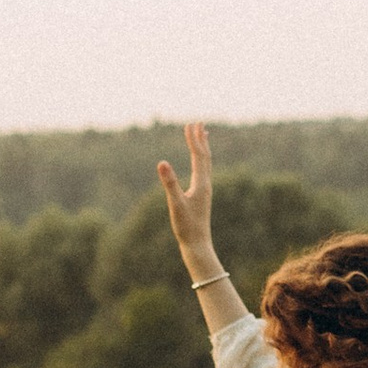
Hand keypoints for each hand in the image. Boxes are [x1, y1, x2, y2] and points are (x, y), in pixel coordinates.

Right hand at [157, 122, 219, 284]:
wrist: (198, 244)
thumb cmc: (187, 226)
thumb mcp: (175, 204)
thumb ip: (169, 183)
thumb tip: (162, 163)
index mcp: (201, 183)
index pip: (198, 156)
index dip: (194, 140)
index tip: (190, 124)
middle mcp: (205, 184)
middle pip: (205, 156)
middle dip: (200, 139)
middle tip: (197, 123)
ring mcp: (204, 190)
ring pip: (205, 164)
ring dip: (202, 148)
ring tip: (202, 137)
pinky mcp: (201, 196)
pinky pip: (202, 173)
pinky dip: (200, 162)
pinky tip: (198, 164)